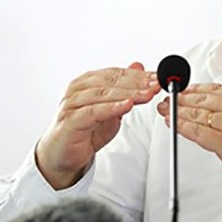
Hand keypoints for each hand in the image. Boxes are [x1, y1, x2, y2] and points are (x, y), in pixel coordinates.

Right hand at [37, 62, 160, 188]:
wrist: (63, 155)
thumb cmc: (85, 130)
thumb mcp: (111, 108)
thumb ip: (124, 88)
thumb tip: (138, 66)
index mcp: (87, 82)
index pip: (116, 74)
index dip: (138, 75)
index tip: (157, 78)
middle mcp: (78, 89)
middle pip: (111, 81)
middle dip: (137, 83)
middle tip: (156, 84)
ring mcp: (73, 104)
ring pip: (104, 94)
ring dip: (128, 94)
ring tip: (147, 95)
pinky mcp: (71, 121)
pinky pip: (93, 112)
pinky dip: (111, 108)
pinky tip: (126, 106)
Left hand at [156, 74, 221, 189]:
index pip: (214, 90)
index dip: (195, 90)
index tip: (184, 90)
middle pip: (200, 100)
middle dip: (181, 99)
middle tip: (167, 99)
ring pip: (196, 115)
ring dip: (176, 112)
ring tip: (164, 111)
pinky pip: (196, 133)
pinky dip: (182, 128)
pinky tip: (172, 125)